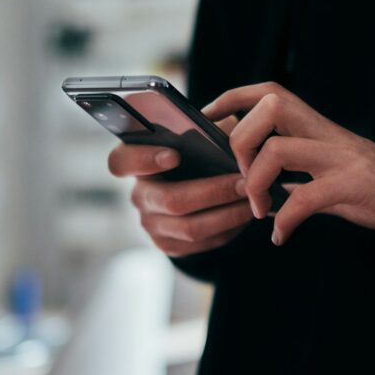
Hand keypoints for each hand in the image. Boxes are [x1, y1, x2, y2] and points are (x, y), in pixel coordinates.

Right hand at [108, 116, 252, 256]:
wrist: (197, 192)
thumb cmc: (198, 154)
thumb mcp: (199, 136)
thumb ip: (206, 130)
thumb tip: (227, 132)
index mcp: (136, 162)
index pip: (121, 161)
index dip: (144, 160)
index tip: (175, 155)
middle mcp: (139, 195)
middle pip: (170, 200)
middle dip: (213, 192)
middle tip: (245, 183)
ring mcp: (151, 223)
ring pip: (190, 227)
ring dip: (228, 214)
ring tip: (253, 200)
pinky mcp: (168, 245)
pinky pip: (201, 243)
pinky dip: (228, 229)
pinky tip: (245, 215)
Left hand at [204, 82, 374, 245]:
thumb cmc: (373, 189)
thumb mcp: (328, 174)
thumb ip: (294, 173)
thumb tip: (254, 184)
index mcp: (317, 127)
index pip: (268, 92)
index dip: (232, 98)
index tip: (207, 119)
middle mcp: (327, 133)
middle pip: (269, 107)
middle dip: (240, 141)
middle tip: (241, 179)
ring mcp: (342, 156)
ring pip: (279, 149)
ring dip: (257, 183)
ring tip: (260, 211)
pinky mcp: (356, 184)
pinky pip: (307, 197)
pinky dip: (286, 220)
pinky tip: (281, 236)